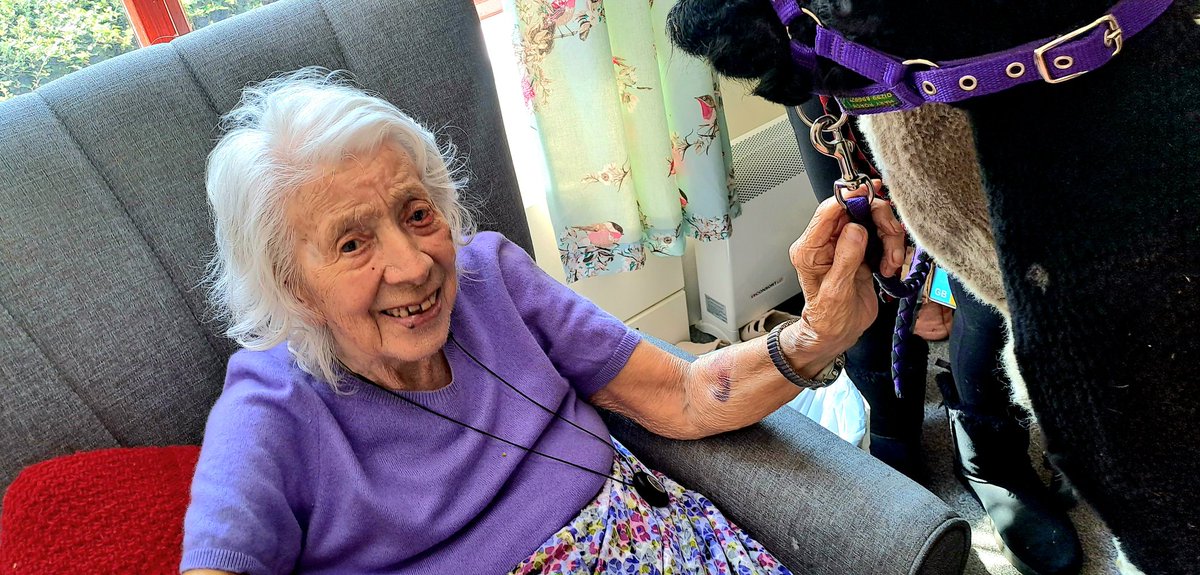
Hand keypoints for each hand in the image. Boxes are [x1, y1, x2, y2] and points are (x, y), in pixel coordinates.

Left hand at [788, 181, 905, 358]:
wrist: (838, 332)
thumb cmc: (829, 317)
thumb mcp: (836, 290)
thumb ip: (846, 257)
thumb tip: (855, 229)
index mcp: (810, 248)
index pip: (828, 210)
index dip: (850, 198)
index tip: (869, 194)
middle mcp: (827, 242)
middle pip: (856, 210)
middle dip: (879, 221)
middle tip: (890, 237)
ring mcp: (846, 244)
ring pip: (873, 221)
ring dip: (889, 238)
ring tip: (890, 262)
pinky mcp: (861, 250)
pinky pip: (882, 237)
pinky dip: (891, 248)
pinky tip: (888, 266)